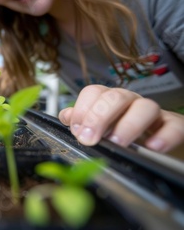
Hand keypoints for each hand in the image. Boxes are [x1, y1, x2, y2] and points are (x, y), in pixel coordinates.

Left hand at [58, 85, 183, 152]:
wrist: (158, 143)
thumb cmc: (124, 133)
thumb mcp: (101, 127)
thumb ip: (83, 121)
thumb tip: (65, 116)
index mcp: (109, 100)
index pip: (93, 92)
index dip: (82, 109)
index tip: (76, 130)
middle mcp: (130, 101)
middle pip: (115, 97)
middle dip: (98, 117)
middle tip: (90, 139)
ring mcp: (153, 113)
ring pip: (145, 106)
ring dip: (128, 125)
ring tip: (117, 142)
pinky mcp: (174, 126)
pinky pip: (173, 126)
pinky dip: (164, 135)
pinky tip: (152, 146)